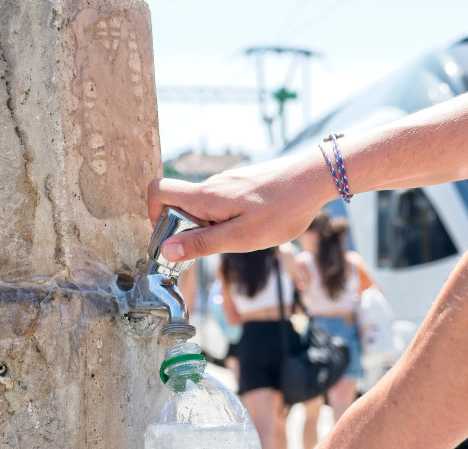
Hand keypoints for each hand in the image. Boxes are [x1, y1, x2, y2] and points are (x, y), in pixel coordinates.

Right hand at [147, 150, 332, 259]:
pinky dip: (230, 217)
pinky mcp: (244, 182)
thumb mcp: (241, 238)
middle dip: (189, 228)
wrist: (314, 179)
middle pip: (181, 203)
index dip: (153, 213)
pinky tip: (257, 224)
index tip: (169, 236)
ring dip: (214, 225)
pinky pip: (224, 201)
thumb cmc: (281, 210)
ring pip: (206, 205)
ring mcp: (229, 181)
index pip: (158, 190)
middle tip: (218, 245)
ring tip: (246, 236)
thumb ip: (202, 244)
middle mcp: (212, 184)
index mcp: (205, 197)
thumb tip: (166, 250)